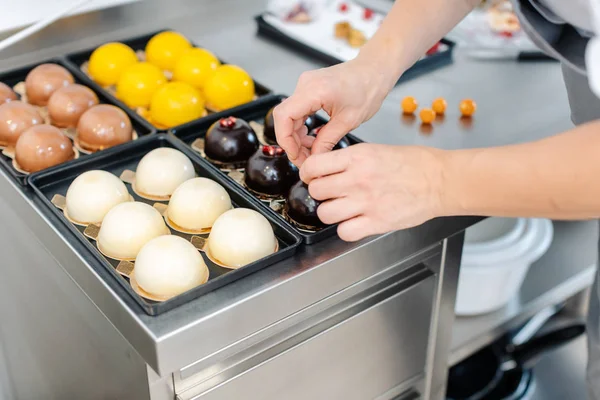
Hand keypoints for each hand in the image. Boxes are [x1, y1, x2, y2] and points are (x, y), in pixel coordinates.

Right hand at [273, 58, 393, 166]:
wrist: (374, 71)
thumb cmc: (368, 88)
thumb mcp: (348, 121)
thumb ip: (327, 141)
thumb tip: (315, 158)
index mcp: (315, 90)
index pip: (283, 117)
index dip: (285, 140)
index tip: (295, 155)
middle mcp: (305, 84)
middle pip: (283, 117)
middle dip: (290, 141)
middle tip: (303, 158)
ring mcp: (305, 85)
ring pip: (288, 116)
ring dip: (296, 136)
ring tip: (310, 150)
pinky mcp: (308, 88)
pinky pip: (296, 110)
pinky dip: (300, 126)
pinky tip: (310, 137)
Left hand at [301, 143, 448, 240]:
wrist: (439, 180)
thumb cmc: (413, 164)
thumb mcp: (375, 150)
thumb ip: (350, 161)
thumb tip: (327, 169)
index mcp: (357, 157)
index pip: (313, 166)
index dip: (308, 173)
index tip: (312, 176)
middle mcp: (358, 179)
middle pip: (316, 190)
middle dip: (319, 193)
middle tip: (329, 193)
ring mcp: (366, 202)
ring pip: (325, 213)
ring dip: (330, 212)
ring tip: (342, 208)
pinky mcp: (377, 222)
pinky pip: (344, 232)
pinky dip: (346, 229)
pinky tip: (354, 222)